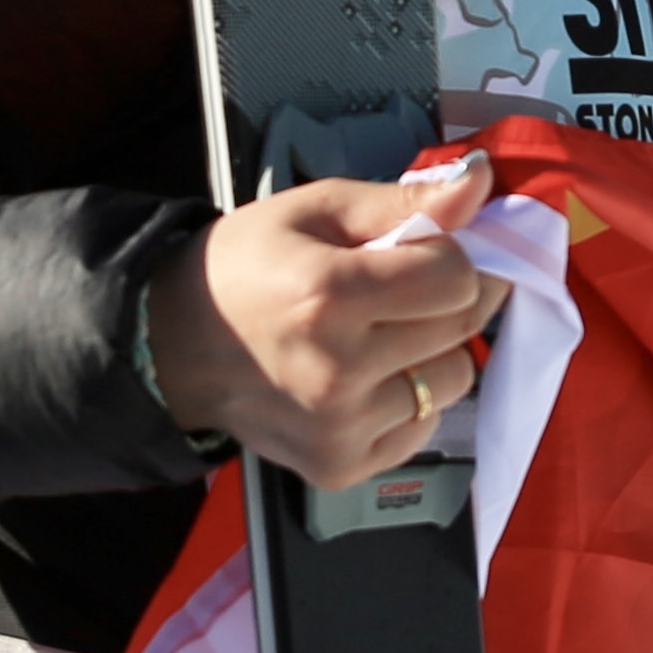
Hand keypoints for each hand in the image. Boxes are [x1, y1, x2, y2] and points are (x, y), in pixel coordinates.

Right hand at [144, 155, 514, 492]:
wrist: (173, 344)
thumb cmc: (245, 266)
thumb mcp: (315, 209)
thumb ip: (404, 200)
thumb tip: (479, 185)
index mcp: (329, 295)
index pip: (457, 279)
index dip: (449, 256)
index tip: (421, 251)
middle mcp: (337, 372)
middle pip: (461, 329)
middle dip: (449, 298)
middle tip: (411, 287)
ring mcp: (339, 428)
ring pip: (452, 383)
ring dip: (433, 353)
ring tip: (381, 336)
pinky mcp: (339, 467)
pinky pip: (422, 428)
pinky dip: (409, 401)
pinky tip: (366, 378)